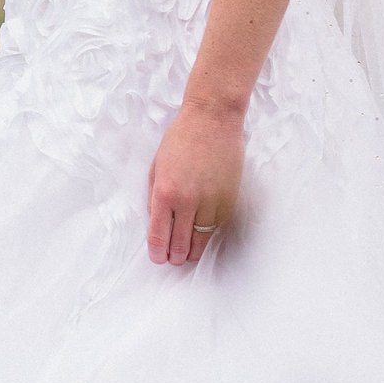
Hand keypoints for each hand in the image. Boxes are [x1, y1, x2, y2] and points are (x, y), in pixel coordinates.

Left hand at [146, 98, 242, 264]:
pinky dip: (208, 234)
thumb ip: (155, 195)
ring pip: (201, 240)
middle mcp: (187, 201)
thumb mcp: (157, 166)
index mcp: (165, 192)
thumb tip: (155, 220)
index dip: (157, 251)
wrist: (212, 121)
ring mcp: (210, 203)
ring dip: (192, 251)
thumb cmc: (180, 139)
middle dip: (174, 256)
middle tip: (172, 261)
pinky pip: (217, 227)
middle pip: (180, 243)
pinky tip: (202, 236)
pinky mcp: (228, 202)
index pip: (158, 233)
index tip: (157, 259)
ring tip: (186, 256)